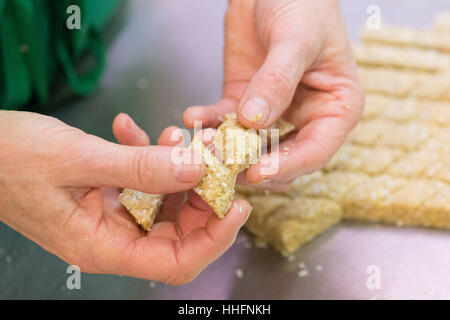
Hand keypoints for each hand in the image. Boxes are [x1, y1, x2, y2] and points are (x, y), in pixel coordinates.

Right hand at [0, 111, 249, 283]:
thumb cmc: (9, 159)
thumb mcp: (79, 160)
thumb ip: (140, 167)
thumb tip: (195, 169)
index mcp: (102, 247)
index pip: (176, 261)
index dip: (214, 238)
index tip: (237, 204)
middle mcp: (111, 237)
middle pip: (178, 230)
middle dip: (201, 192)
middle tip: (211, 155)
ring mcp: (110, 215)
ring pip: (163, 201)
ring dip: (176, 167)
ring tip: (175, 134)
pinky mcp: (106, 193)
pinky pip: (140, 180)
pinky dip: (145, 155)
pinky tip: (133, 128)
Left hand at [183, 0, 363, 190]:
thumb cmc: (303, 5)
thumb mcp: (296, 40)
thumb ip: (277, 81)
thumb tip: (254, 121)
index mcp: (336, 108)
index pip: (315, 150)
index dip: (288, 166)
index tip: (257, 172)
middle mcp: (306, 117)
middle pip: (281, 157)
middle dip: (251, 165)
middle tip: (222, 166)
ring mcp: (273, 113)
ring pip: (250, 146)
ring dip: (224, 149)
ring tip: (201, 144)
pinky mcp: (244, 102)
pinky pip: (224, 120)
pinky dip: (208, 122)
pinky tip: (192, 117)